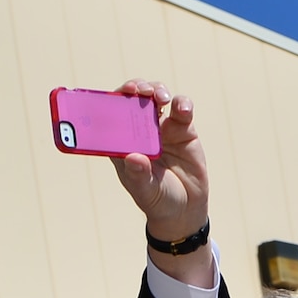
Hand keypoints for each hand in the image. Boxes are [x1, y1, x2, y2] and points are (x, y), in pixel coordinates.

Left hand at [110, 79, 207, 242]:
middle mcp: (140, 130)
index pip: (112, 113)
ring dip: (157, 89)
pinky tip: (182, 109)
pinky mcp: (184, 129)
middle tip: (139, 90)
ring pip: (157, 97)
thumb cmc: (157, 199)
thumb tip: (133, 157)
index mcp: (123, 141)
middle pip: (134, 98)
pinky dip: (183, 104)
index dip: (113, 99)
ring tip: (160, 97)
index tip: (117, 95)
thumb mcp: (145, 190)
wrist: (185, 210)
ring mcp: (163, 128)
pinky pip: (182, 109)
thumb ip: (139, 175)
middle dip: (136, 88)